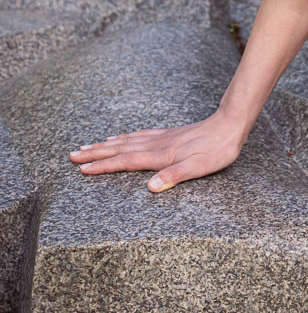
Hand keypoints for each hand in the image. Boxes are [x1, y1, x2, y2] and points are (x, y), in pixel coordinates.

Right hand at [67, 110, 245, 192]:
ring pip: (127, 140)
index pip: (125, 161)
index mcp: (161, 155)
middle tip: (72, 154)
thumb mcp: (200, 167)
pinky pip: (139, 135)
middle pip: (120, 149)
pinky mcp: (169, 134)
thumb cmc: (218, 149)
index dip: (103, 166)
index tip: (81, 168)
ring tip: (88, 145)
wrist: (231, 124)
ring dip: (105, 145)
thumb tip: (150, 188)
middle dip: (95, 153)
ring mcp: (162, 138)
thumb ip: (175, 175)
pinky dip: (124, 137)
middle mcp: (157, 144)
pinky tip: (119, 137)